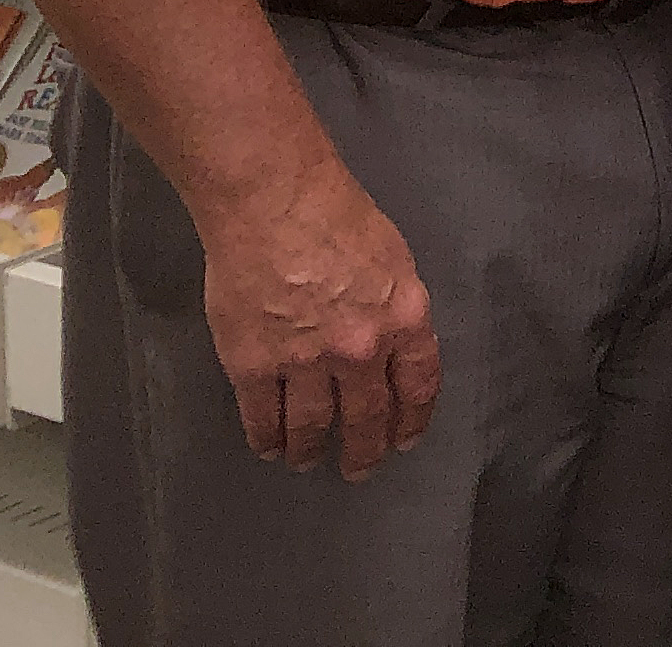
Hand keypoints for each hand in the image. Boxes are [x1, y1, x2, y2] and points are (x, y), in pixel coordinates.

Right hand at [194, 157, 439, 478]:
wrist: (274, 203)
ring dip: (311, 451)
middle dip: (365, 450)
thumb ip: (395, 307)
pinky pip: (261, 418)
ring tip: (307, 460)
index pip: (419, 385)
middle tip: (359, 469)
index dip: (412, 420)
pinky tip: (269, 445)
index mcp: (405, 317)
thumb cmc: (338, 216)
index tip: (404, 441)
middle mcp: (361, 349)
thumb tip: (391, 344)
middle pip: (367, 416)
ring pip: (312, 427)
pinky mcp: (252, 365)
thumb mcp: (394, 259)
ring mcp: (304, 361)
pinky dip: (266, 438)